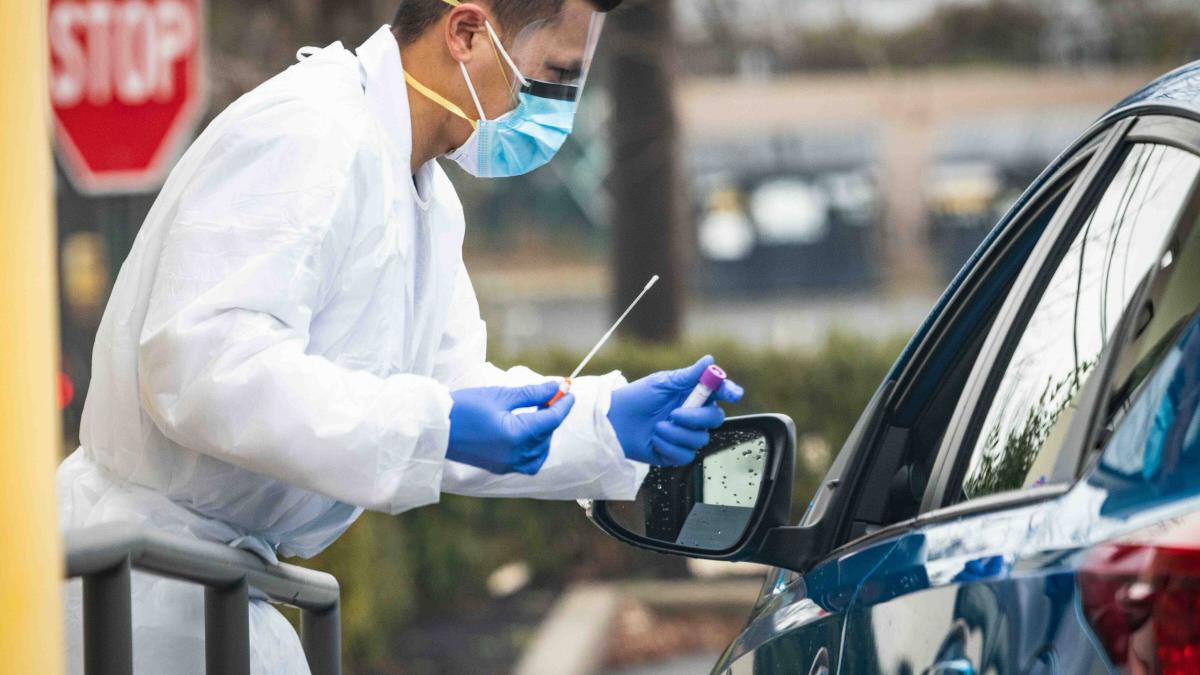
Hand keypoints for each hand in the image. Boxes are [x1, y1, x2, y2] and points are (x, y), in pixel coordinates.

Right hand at [448, 381, 574, 474]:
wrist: (436, 426)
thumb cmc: (465, 406)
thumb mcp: (501, 395)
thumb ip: (532, 394)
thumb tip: (556, 387)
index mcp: (517, 436)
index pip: (551, 420)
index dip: (563, 404)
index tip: (568, 390)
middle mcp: (515, 455)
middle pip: (547, 435)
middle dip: (553, 416)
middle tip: (550, 396)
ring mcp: (507, 464)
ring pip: (540, 453)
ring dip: (545, 434)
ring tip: (539, 413)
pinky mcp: (499, 467)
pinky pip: (527, 463)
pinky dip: (534, 449)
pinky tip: (529, 432)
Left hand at [608, 356, 744, 466]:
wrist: (615, 422)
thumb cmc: (636, 398)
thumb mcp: (662, 383)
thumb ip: (689, 375)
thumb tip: (710, 360)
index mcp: (692, 394)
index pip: (719, 393)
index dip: (729, 391)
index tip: (733, 393)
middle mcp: (692, 415)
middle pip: (715, 418)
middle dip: (697, 417)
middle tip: (675, 414)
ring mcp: (685, 435)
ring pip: (699, 439)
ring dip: (676, 433)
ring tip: (657, 427)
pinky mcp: (675, 453)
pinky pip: (685, 455)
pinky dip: (668, 447)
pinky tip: (655, 440)